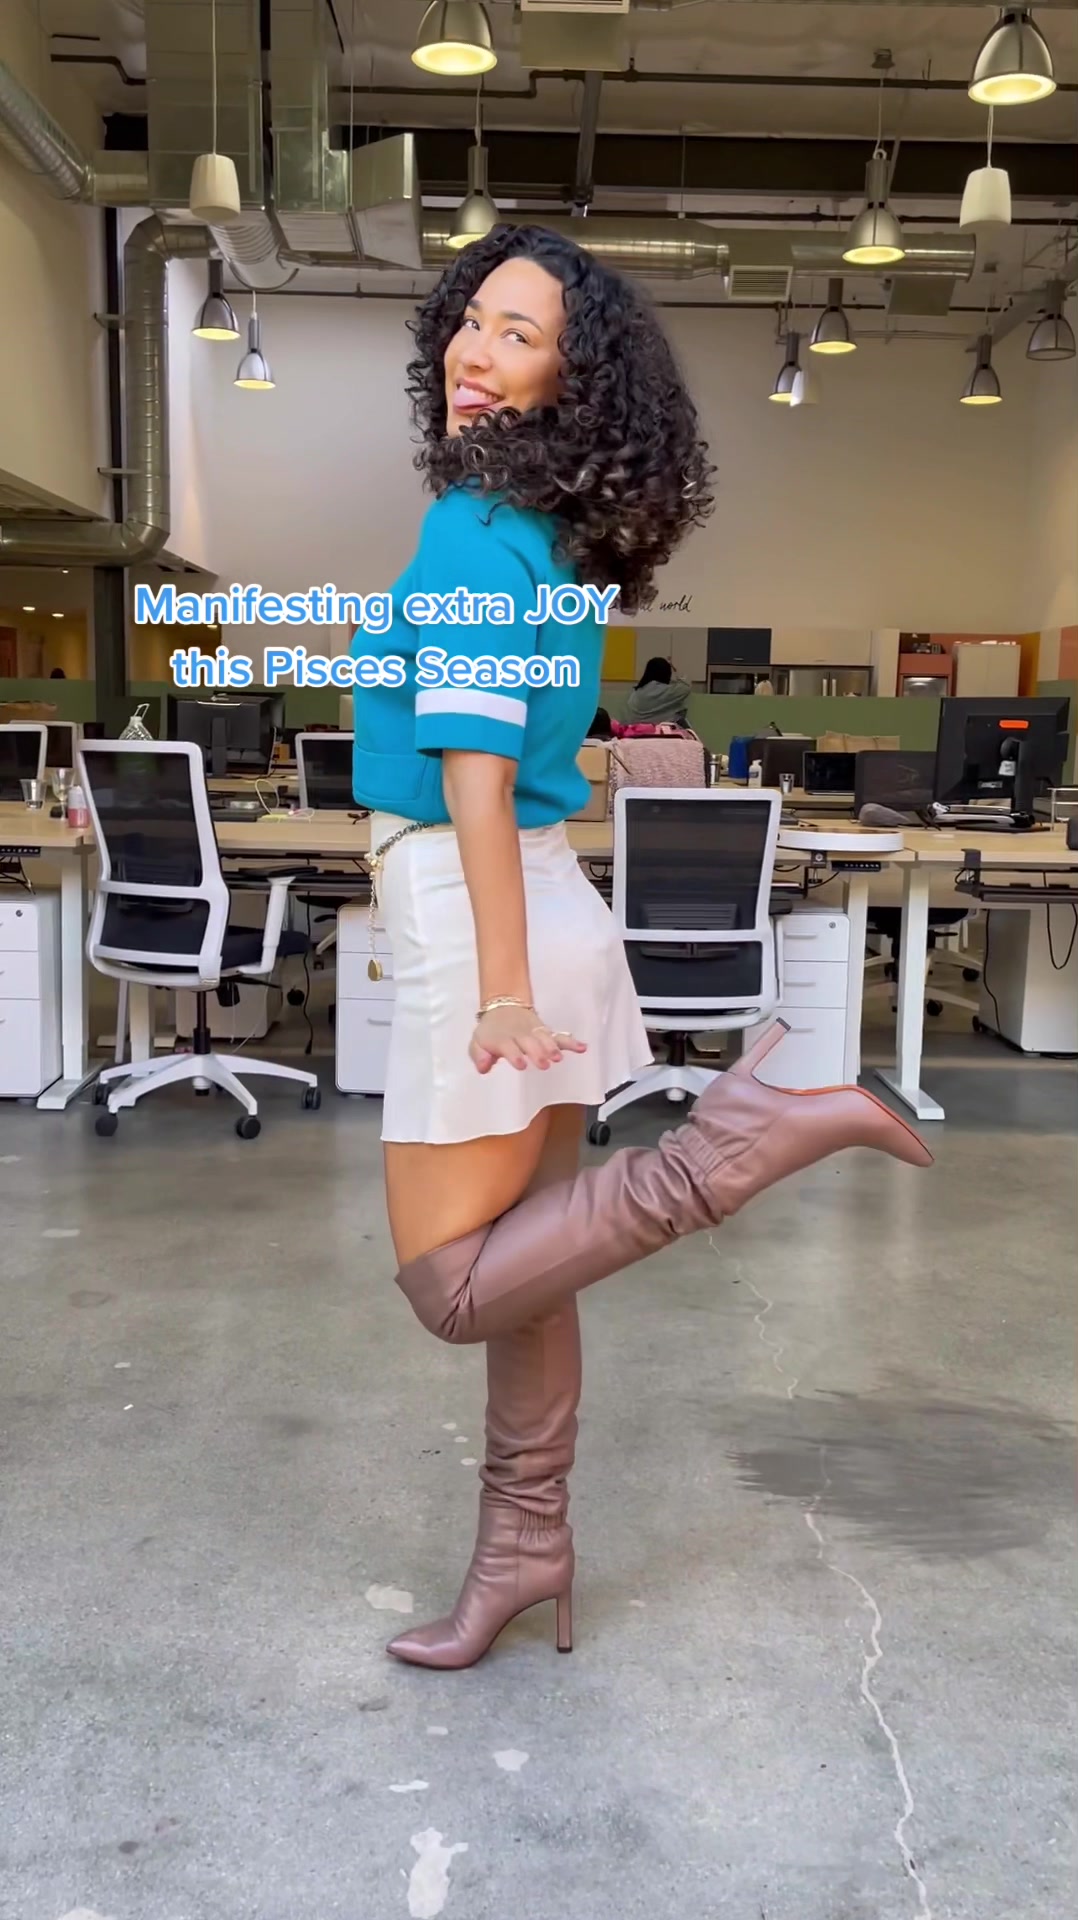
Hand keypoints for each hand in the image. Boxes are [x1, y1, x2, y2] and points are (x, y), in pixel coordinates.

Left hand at [469, 1005, 587, 1075]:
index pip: (508, 1046)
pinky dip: (571, 1042)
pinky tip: (582, 1048)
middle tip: (545, 1063)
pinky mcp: (545, 1032)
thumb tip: (483, 1068)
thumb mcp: (477, 1042)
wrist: (503, 1007)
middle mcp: (520, 1035)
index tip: (521, 1064)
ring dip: (553, 1047)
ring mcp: (534, 1032)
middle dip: (538, 1052)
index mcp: (502, 1039)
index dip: (514, 1054)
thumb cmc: (490, 1033)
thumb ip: (479, 1055)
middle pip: (530, 1043)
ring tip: (559, 1057)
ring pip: (545, 1038)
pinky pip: (559, 1036)